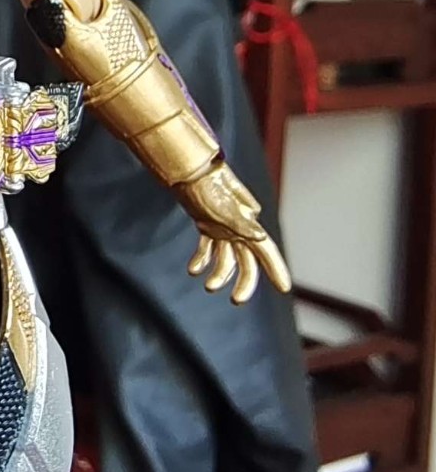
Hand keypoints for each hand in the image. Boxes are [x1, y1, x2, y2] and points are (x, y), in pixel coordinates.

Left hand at [176, 161, 290, 304]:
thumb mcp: (225, 206)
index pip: (266, 251)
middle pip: (247, 261)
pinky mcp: (207, 224)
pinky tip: (193, 270)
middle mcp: (238, 229)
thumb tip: (260, 237)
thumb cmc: (207, 185)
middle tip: (237, 301)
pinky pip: (208, 249)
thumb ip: (241, 223)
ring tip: (208, 286)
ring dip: (219, 275)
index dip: (276, 269)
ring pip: (226, 259)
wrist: (187, 170)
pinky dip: (201, 260)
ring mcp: (223, 228)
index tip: (284, 289)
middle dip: (244, 283)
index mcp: (248, 225)